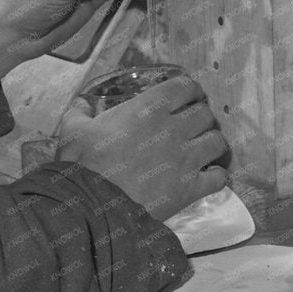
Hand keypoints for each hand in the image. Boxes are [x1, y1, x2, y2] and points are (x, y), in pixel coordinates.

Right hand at [56, 75, 229, 221]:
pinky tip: (207, 177)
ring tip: (203, 149)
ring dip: (212, 143)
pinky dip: (217, 176)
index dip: (189, 89)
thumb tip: (81, 103)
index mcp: (149, 108)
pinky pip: (219, 177)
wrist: (93, 205)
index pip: (185, 87)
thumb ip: (80, 111)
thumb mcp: (73, 129)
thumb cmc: (83, 163)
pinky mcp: (191, 188)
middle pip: (205, 113)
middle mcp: (174, 128)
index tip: (187, 96)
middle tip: (193, 125)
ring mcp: (186, 158)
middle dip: (201, 116)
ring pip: (217, 141)